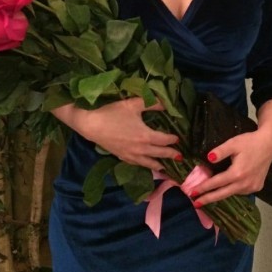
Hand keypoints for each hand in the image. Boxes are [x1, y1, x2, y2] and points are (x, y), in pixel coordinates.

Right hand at [52, 98, 179, 170]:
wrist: (91, 124)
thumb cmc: (112, 112)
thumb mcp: (134, 104)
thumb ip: (151, 103)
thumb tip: (166, 103)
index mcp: (146, 136)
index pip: (164, 140)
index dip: (172, 139)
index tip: (178, 138)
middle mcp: (141, 149)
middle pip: (159, 153)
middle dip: (171, 155)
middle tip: (180, 157)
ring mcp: (130, 155)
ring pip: (149, 163)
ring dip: (159, 165)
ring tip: (166, 168)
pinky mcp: (121, 156)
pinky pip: (137, 164)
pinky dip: (145, 166)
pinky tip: (146, 165)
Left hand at [191, 99, 271, 205]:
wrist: (269, 144)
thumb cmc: (249, 142)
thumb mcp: (233, 143)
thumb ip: (220, 151)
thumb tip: (208, 158)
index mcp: (237, 173)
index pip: (217, 183)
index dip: (204, 188)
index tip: (193, 193)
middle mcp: (245, 184)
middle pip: (223, 194)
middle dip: (208, 199)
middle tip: (196, 204)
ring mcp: (252, 187)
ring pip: (232, 193)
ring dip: (220, 194)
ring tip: (209, 195)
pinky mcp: (257, 187)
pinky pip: (241, 191)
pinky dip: (232, 190)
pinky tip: (227, 188)